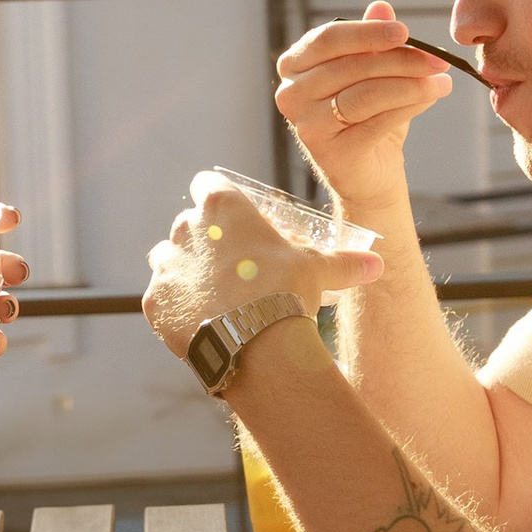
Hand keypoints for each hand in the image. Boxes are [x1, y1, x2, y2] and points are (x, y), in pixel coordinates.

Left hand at [142, 174, 379, 360]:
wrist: (257, 346)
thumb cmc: (288, 294)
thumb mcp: (320, 271)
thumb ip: (344, 263)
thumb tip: (378, 265)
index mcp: (222, 207)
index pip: (207, 184)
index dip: (219, 200)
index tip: (233, 220)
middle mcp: (185, 228)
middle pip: (188, 223)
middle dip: (205, 239)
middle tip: (231, 265)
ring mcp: (166, 265)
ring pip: (167, 256)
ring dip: (184, 268)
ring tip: (212, 293)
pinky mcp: (154, 300)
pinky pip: (160, 296)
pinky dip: (175, 305)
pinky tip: (200, 319)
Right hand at [275, 2, 450, 217]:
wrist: (371, 174)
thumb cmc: (369, 116)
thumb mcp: (372, 71)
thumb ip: (371, 39)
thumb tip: (381, 6)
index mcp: (294, 65)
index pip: (328, 38)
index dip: (368, 32)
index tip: (405, 31)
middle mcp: (290, 93)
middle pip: (351, 65)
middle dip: (400, 59)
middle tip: (437, 59)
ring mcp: (305, 125)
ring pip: (366, 93)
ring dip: (411, 84)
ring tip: (441, 81)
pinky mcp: (329, 152)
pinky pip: (376, 121)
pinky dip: (409, 106)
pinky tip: (431, 97)